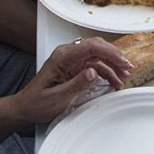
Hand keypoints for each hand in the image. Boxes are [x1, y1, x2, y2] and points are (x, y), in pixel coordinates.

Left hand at [14, 43, 128, 123]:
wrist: (25, 108)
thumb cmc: (36, 103)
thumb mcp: (56, 98)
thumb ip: (76, 85)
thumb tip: (93, 72)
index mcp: (62, 57)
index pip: (91, 46)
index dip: (110, 53)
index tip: (122, 62)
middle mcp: (68, 55)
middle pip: (97, 47)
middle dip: (115, 56)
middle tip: (128, 68)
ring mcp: (72, 61)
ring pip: (98, 56)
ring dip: (113, 65)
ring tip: (124, 76)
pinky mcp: (75, 68)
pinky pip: (95, 65)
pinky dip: (106, 72)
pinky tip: (114, 81)